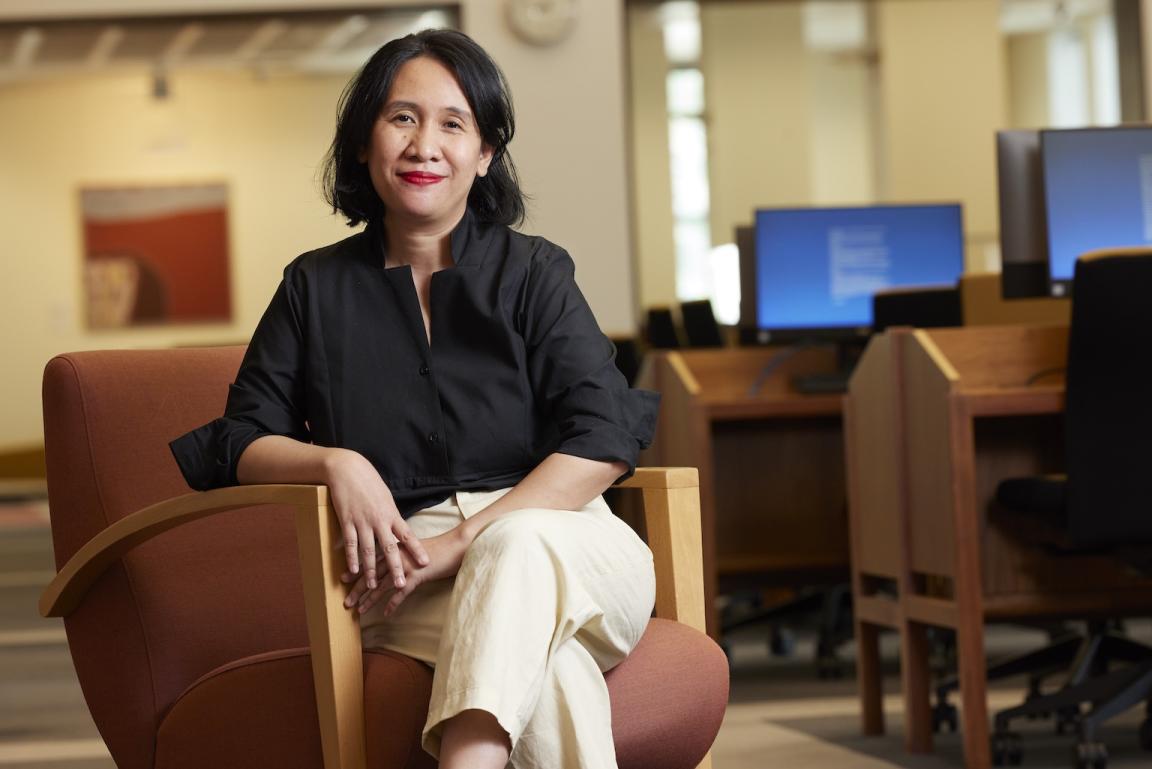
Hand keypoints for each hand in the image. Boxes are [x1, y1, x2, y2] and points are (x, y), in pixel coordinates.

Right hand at [324, 448, 428, 590]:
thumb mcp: (385, 498)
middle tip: (402, 584)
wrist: (348, 469)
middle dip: (396, 567)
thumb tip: (397, 529)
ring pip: (369, 550)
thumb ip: (391, 515)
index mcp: (391, 514)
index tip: (426, 562)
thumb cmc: (369, 482)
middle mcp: (379, 520)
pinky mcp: (346, 521)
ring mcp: (362, 521)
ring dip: (371, 570)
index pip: (407, 535)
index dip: (417, 550)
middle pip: (390, 548)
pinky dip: (351, 558)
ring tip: (373, 585)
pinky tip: (353, 571)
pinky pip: (350, 543)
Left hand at [343, 526, 471, 615]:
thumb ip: (402, 554)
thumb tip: (393, 563)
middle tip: (345, 601)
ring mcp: (406, 566)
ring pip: (382, 585)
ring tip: (359, 611)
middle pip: (372, 574)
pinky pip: (401, 593)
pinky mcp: (417, 576)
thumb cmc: (439, 549)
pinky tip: (385, 613)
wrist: (456, 546)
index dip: (357, 571)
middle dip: (357, 589)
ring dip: (370, 600)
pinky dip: (392, 604)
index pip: (371, 560)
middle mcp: (397, 556)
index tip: (342, 579)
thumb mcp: (416, 549)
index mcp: (395, 548)